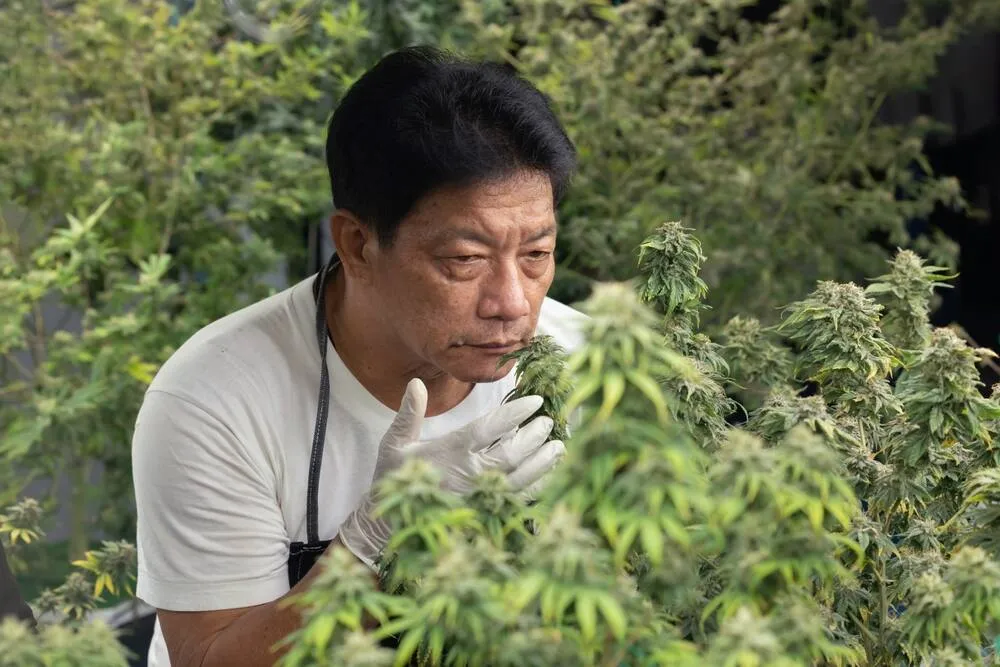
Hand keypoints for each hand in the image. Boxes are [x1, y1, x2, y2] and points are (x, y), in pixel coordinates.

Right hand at [338, 378, 564, 567]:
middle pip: (513, 453)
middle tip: (549, 422)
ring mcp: (478, 496)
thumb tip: (415, 384)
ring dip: (542, 463)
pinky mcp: (483, 513)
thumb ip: (409, 414)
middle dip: (535, 436)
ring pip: (520, 478)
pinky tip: (548, 476)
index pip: (491, 427)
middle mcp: (469, 474)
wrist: (388, 524)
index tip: (535, 401)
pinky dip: (536, 488)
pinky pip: (516, 500)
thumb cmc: (393, 478)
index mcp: (451, 451)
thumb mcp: (395, 443)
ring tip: (559, 448)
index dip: (516, 413)